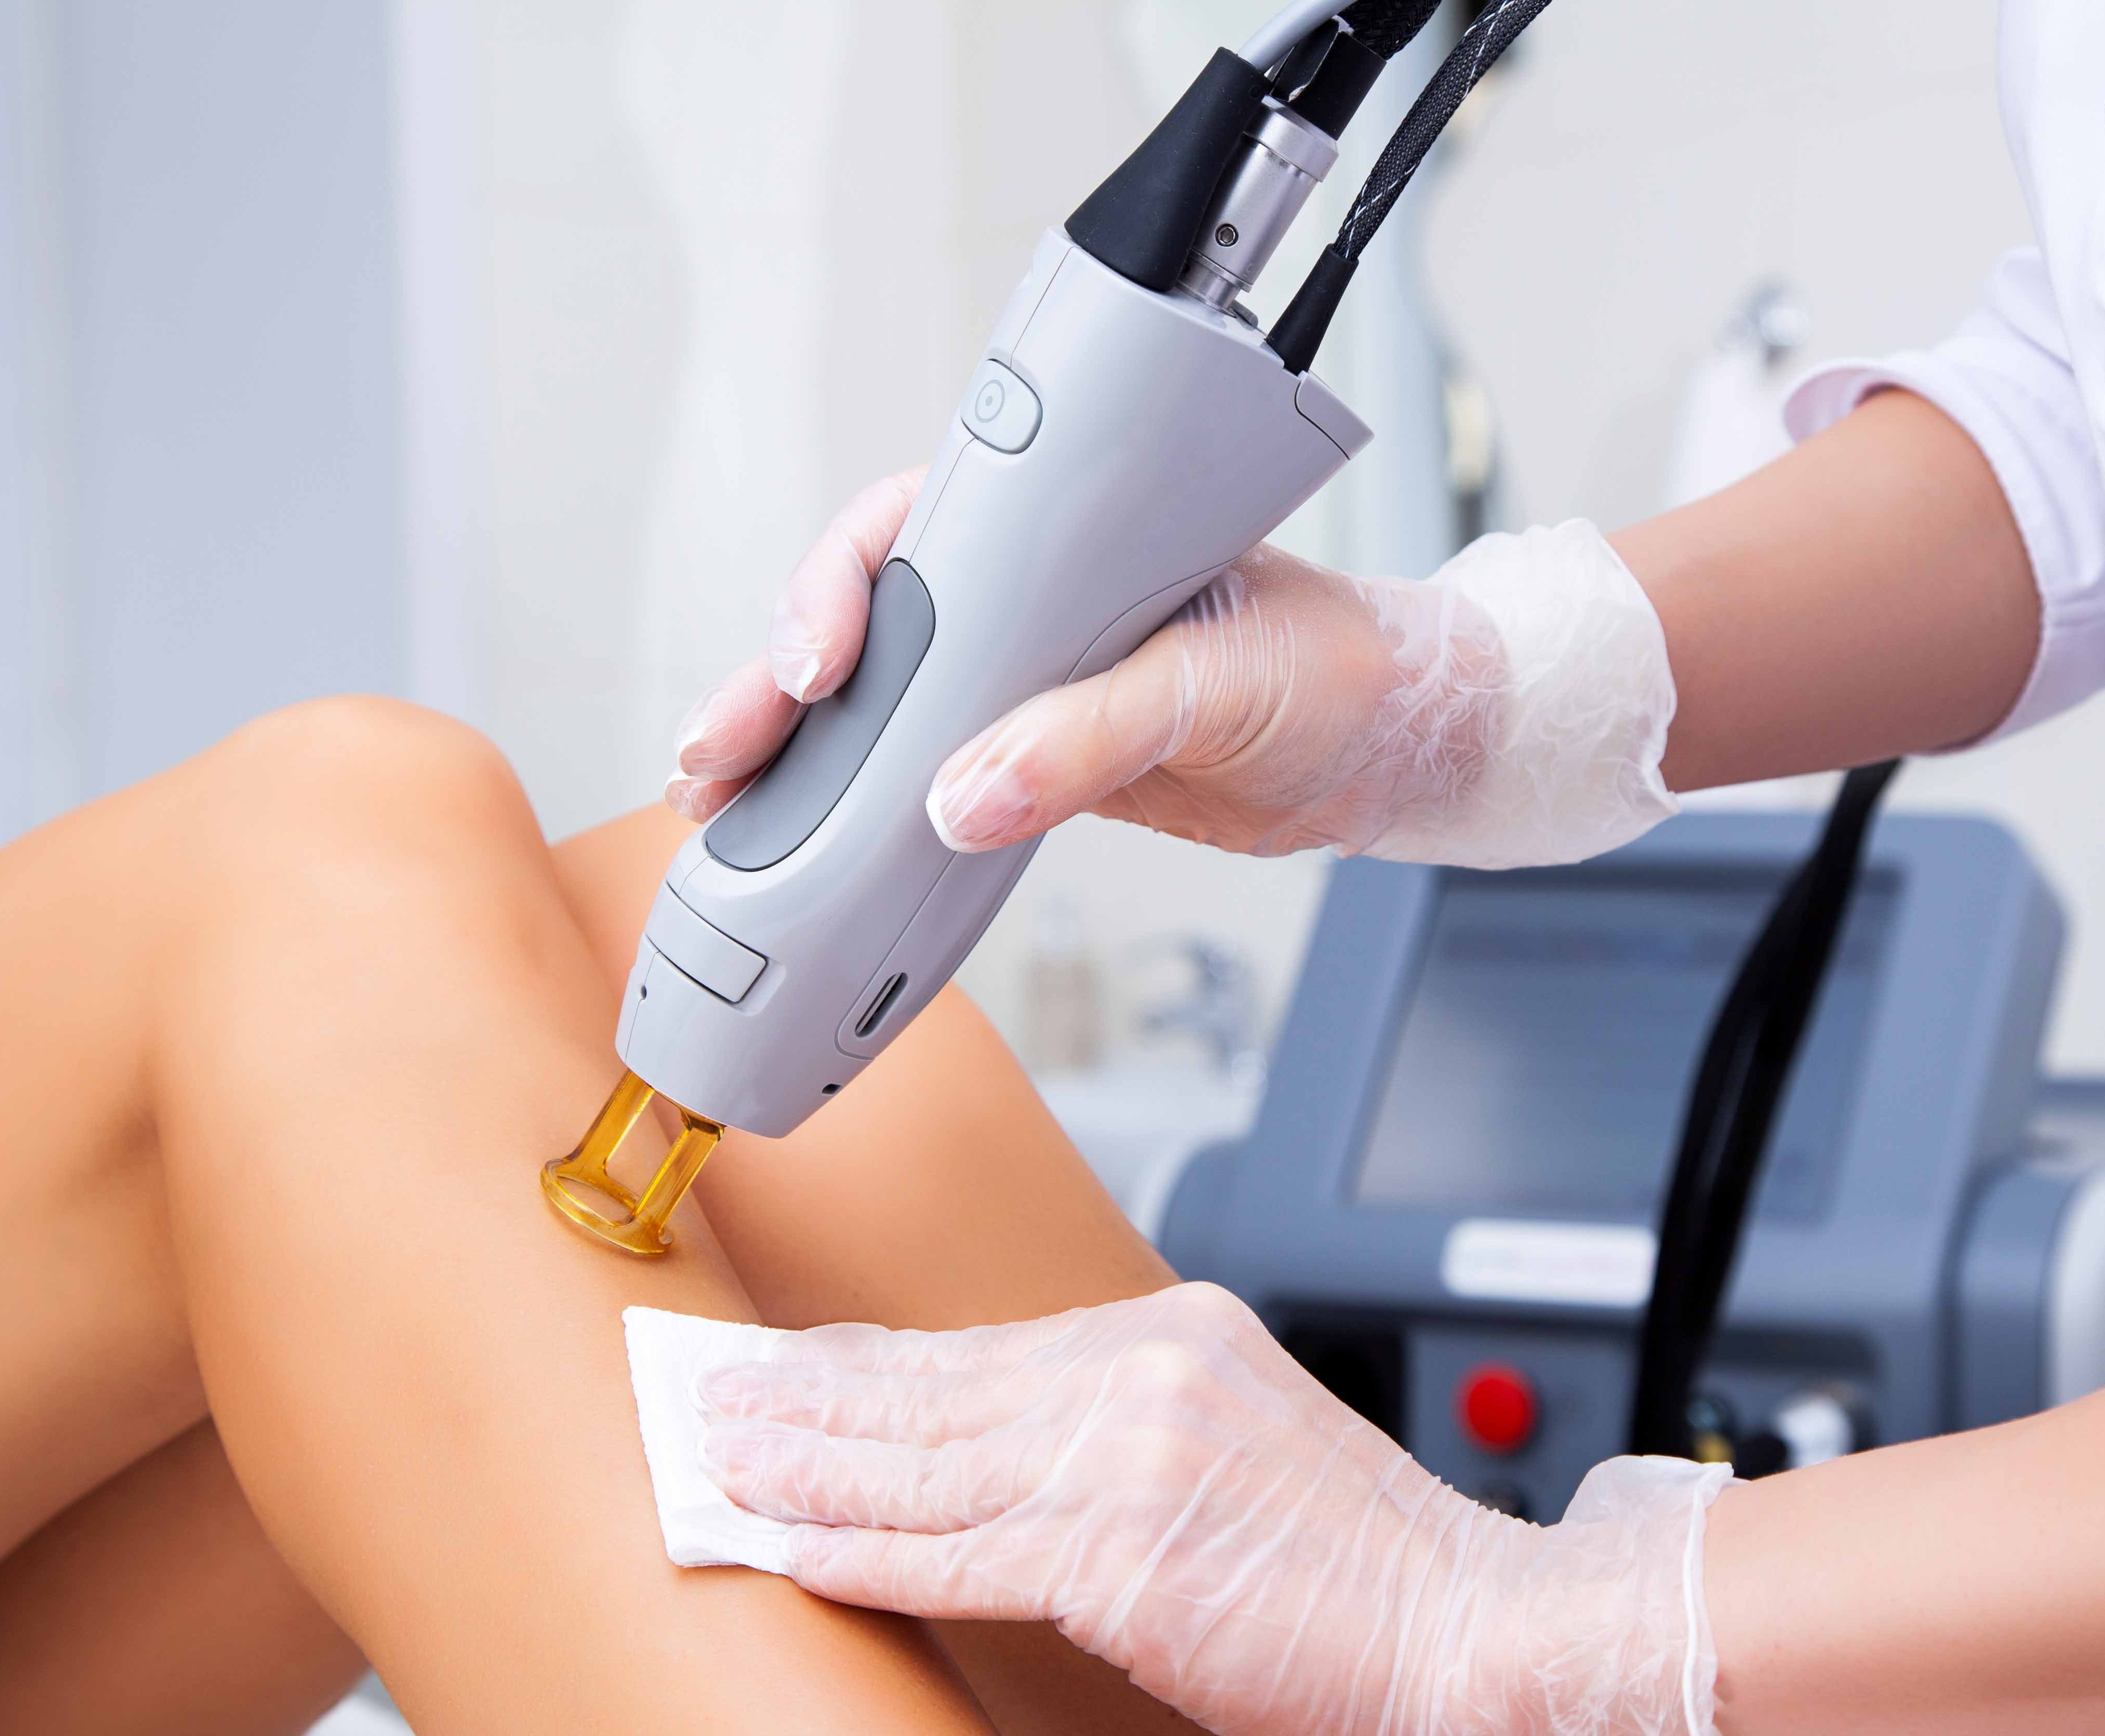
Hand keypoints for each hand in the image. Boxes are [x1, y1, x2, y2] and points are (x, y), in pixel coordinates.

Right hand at [671, 474, 1675, 868]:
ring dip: (791, 749)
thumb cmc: (1337, 670)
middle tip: (718, 752)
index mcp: (1067, 532)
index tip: (822, 655)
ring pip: (875, 700)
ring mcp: (1018, 677)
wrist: (1392, 750)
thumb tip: (961, 801)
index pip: (919, 529)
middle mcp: (1027, 593)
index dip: (845, 585)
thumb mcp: (1224, 687)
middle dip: (776, 681)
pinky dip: (855, 805)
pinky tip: (794, 838)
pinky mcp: (1028, 757)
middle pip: (865, 618)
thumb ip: (1097, 735)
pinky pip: (919, 773)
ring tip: (713, 800)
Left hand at [698, 1283, 1783, 1735]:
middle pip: (930, 1388)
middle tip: (701, 1393)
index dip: (865, 1362)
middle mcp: (1143, 1374)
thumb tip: (1018, 1451)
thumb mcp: (1251, 1451)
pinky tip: (782, 1541)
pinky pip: (951, 1554)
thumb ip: (1137, 1430)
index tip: (788, 1365)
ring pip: (920, 1462)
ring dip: (798, 1464)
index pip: (979, 1349)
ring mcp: (1127, 1461)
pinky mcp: (1121, 1562)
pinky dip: (855, 1547)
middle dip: (802, 1396)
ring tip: (707, 1459)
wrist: (1486, 1636)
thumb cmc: (1382, 1572)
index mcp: (1175, 1336)